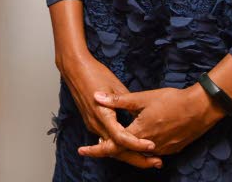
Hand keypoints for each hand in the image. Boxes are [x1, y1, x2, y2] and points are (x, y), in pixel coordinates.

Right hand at [59, 52, 160, 169]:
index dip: (137, 144)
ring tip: (150, 159)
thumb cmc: (94, 73)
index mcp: (102, 114)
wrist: (74, 69)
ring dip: (130, 155)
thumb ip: (127, 104)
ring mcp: (92, 125)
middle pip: (117, 149)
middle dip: (137, 159)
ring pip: (112, 147)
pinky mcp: (92, 123)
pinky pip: (107, 140)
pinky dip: (121, 147)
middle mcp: (96, 124)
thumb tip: (141, 116)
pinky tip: (133, 149)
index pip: (121, 137)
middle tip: (157, 162)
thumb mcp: (116, 85)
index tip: (152, 146)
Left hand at [83, 86, 222, 157]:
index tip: (83, 150)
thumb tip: (97, 96)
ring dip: (124, 151)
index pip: (113, 146)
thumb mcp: (143, 98)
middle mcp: (150, 145)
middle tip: (92, 148)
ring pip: (138, 155)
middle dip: (107, 151)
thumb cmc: (173, 100)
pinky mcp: (172, 148)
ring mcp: (163, 149)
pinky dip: (139, 150)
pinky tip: (135, 143)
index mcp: (139, 132)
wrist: (201, 108)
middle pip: (124, 153)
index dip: (97, 149)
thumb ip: (118, 100)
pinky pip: (151, 153)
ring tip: (110, 144)